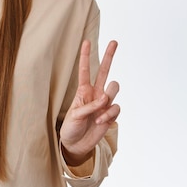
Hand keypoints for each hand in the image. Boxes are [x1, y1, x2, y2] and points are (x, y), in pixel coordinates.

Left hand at [60, 39, 119, 165]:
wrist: (77, 144)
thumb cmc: (71, 127)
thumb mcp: (74, 115)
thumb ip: (90, 106)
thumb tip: (105, 99)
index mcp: (83, 90)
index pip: (85, 70)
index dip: (85, 56)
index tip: (86, 41)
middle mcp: (95, 93)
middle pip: (105, 71)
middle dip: (109, 56)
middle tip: (114, 41)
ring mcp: (104, 103)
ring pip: (114, 88)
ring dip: (108, 98)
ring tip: (98, 113)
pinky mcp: (111, 114)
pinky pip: (115, 107)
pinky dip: (108, 114)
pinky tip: (100, 122)